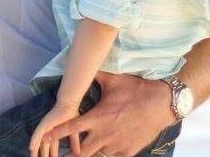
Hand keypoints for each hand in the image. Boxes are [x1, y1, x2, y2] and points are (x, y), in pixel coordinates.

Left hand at [30, 104, 79, 156]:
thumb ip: (74, 142)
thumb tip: (78, 153)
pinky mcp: (44, 124)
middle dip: (42, 155)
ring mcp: (45, 127)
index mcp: (55, 133)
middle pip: (44, 146)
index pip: (52, 147)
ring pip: (38, 142)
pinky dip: (34, 141)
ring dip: (35, 151)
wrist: (69, 105)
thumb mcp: (74, 132)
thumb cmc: (72, 115)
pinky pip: (37, 134)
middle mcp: (49, 131)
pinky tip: (30, 148)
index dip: (52, 155)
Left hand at [50, 72, 174, 156]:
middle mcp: (105, 134)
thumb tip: (82, 63)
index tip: (47, 137)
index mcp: (98, 117)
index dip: (57, 134)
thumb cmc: (136, 89)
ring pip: (97, 156)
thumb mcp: (113, 80)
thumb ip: (95, 76)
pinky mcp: (129, 151)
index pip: (71, 129)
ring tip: (86, 148)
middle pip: (81, 152)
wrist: (162, 103)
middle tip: (67, 151)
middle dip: (73, 152)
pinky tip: (106, 148)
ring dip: (91, 152)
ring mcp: (117, 145)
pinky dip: (107, 154)